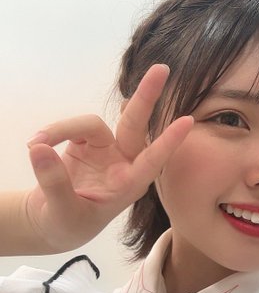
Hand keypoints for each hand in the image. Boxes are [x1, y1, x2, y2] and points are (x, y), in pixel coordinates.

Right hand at [21, 64, 191, 253]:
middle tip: (161, 68)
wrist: (56, 223)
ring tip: (35, 143)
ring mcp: (107, 151)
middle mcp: (124, 163)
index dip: (169, 142)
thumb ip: (53, 183)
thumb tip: (39, 148)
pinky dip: (54, 131)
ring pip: (92, 124)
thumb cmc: (68, 224)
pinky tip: (35, 145)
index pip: (153, 161)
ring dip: (63, 128)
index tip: (188, 121)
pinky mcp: (88, 143)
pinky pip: (73, 127)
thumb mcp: (61, 212)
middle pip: (136, 125)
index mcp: (129, 185)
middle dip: (147, 97)